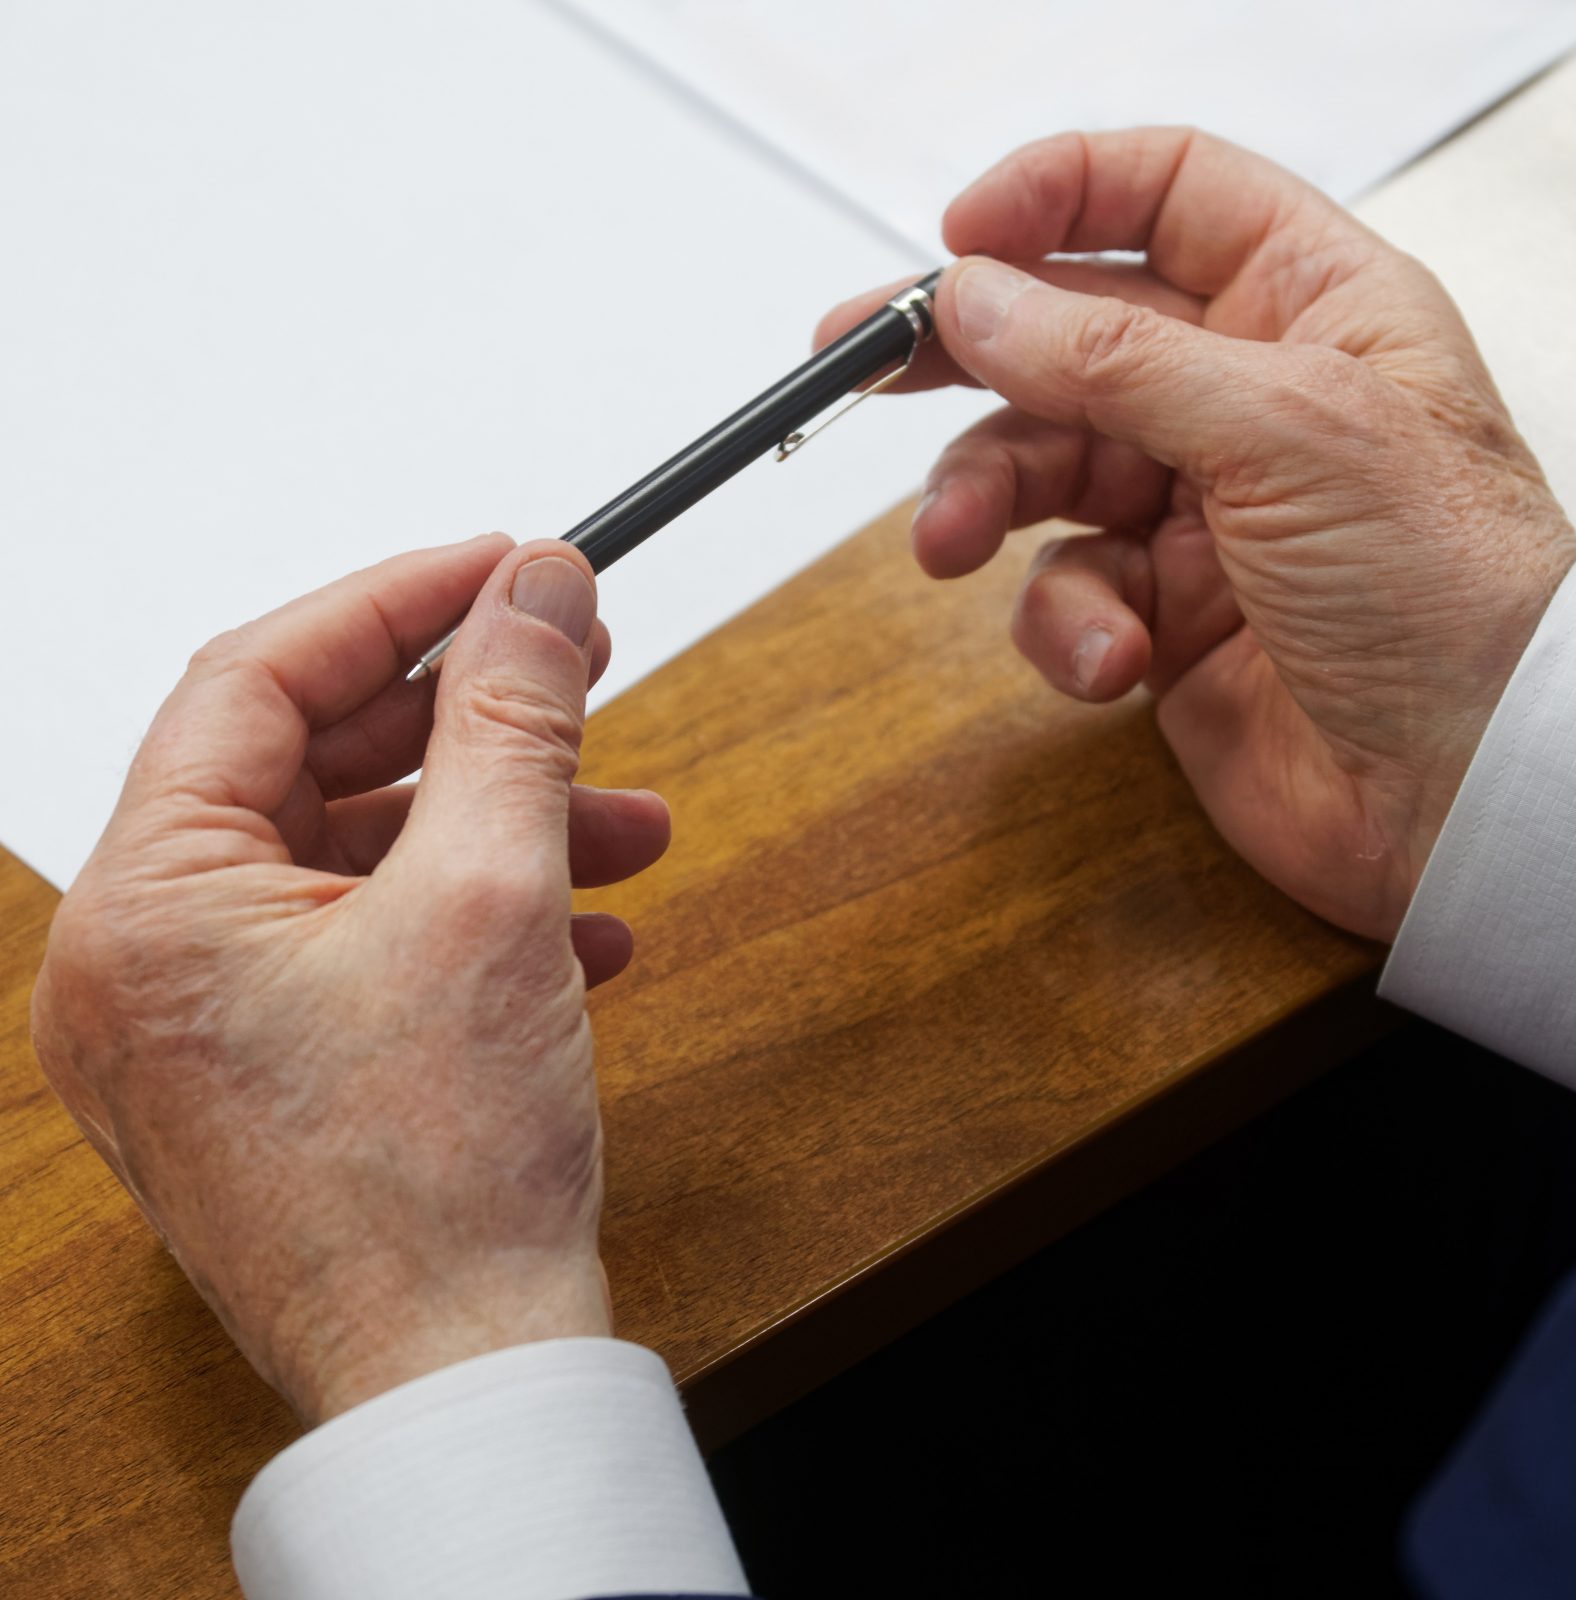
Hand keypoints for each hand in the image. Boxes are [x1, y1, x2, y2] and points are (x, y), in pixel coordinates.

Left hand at [31, 535, 669, 1421]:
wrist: (457, 1381)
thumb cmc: (437, 1184)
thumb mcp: (494, 899)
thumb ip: (514, 718)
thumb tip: (540, 587)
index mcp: (150, 905)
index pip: (257, 677)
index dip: (395, 601)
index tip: (504, 567)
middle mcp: (151, 961)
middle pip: (314, 764)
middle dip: (470, 723)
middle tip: (573, 670)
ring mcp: (209, 1024)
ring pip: (362, 860)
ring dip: (502, 829)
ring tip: (624, 825)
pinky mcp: (276, 1069)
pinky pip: (374, 943)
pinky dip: (480, 917)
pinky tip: (584, 927)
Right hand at [820, 129, 1575, 940]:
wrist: (1465, 791)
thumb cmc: (1449, 595)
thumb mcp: (1285, 430)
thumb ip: (1117, 359)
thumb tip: (979, 298)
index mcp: (1309, 306)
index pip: (1166, 197)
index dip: (1056, 198)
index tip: (957, 240)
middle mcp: (1244, 397)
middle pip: (1068, 334)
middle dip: (961, 352)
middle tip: (859, 365)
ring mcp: (1197, 509)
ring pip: (1040, 470)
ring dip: (986, 503)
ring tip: (950, 544)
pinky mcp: (1161, 612)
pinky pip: (1064, 592)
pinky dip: (1068, 626)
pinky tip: (1117, 657)